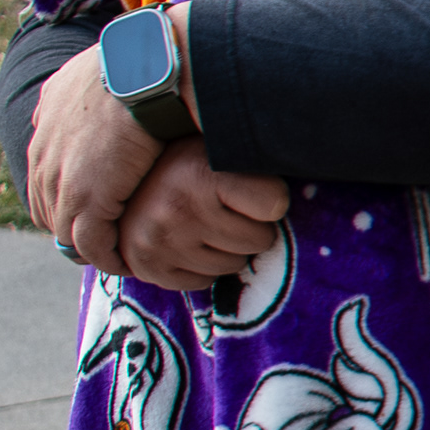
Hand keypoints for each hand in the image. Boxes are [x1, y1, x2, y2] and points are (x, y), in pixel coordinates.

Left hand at [27, 45, 168, 267]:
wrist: (146, 71)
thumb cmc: (143, 61)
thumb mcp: (104, 67)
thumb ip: (96, 85)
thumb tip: (115, 84)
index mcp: (48, 120)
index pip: (47, 170)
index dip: (69, 190)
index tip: (96, 202)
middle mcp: (46, 152)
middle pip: (49, 203)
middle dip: (73, 223)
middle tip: (103, 238)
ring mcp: (63, 180)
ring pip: (68, 228)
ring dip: (91, 246)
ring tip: (119, 255)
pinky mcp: (88, 201)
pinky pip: (92, 243)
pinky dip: (108, 256)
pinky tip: (128, 260)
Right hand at [110, 140, 289, 291]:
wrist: (124, 179)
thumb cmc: (190, 161)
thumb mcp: (222, 146)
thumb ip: (255, 160)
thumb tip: (305, 159)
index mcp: (203, 173)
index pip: (275, 204)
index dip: (270, 199)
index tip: (256, 191)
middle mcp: (177, 208)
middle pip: (259, 240)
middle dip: (251, 227)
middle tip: (229, 210)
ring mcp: (159, 241)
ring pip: (234, 265)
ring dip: (229, 250)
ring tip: (208, 224)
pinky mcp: (147, 266)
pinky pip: (204, 282)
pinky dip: (203, 268)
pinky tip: (189, 244)